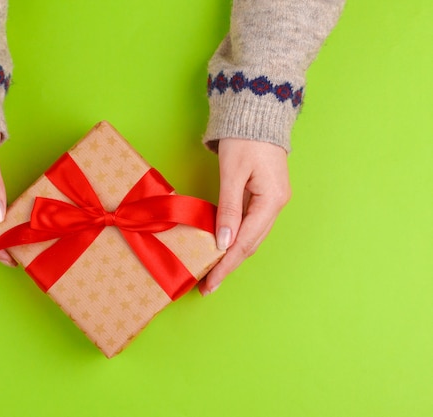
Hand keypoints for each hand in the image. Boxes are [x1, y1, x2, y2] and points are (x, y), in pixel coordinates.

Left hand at [198, 138, 290, 295]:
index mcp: (271, 200)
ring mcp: (272, 200)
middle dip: (229, 264)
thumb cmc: (245, 138)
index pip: (246, 241)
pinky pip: (250, 224)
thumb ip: (228, 209)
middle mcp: (276, 204)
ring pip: (251, 236)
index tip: (210, 282)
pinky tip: (222, 247)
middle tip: (208, 284)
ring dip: (232, 254)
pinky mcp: (265, 195)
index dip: (226, 263)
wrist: (258, 110)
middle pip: (251, 243)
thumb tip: (223, 242)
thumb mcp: (232, 174)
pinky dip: (236, 238)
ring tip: (213, 271)